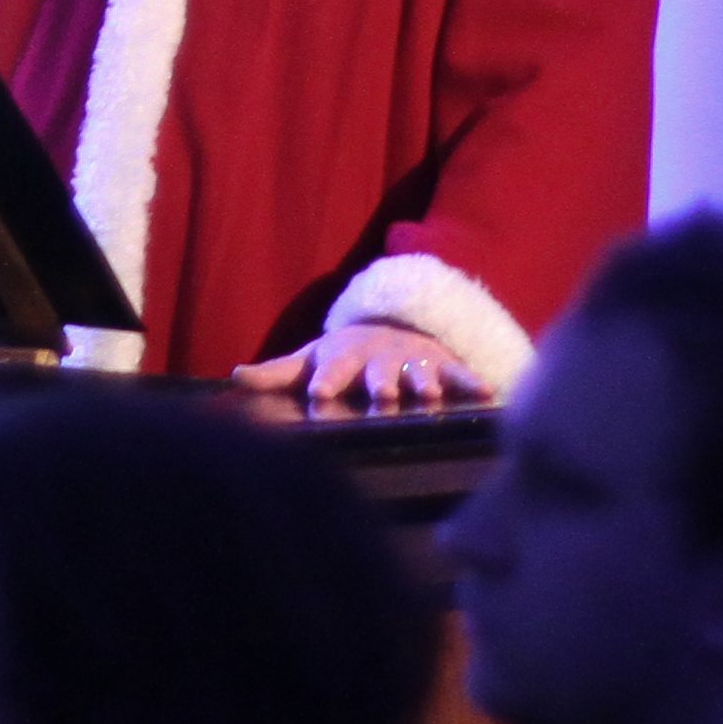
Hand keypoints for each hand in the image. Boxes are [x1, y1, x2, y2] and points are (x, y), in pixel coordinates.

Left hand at [232, 321, 483, 411]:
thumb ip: (275, 373)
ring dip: (425, 383)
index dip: (326, 381)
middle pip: (378, 373)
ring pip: (419, 374)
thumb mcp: (309, 359)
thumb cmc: (342, 356)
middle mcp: (379, 358)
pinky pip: (459, 374)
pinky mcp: (442, 365)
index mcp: (343, 357)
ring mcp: (412, 360)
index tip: (319, 395)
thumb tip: (234, 376)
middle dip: (381, 384)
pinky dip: (472, 382)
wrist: (391, 326)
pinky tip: (488, 393)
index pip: (332, 369)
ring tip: (430, 396)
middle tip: (383, 397)